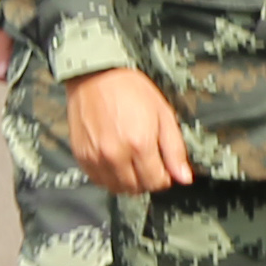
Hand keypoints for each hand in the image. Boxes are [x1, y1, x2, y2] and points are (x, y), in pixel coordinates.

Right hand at [68, 66, 194, 191]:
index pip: (157, 182)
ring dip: (130, 181)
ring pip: (118, 188)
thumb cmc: (130, 90)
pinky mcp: (81, 157)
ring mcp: (95, 158)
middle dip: (148, 179)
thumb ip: (175, 149)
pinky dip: (110, 177)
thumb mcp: (163, 115)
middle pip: (137, 188)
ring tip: (133, 161)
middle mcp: (115, 155)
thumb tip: (184, 177)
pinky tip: (117, 161)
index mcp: (139, 144)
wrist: (96, 77)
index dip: (165, 177)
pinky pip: (99, 180)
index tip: (165, 167)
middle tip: (150, 162)